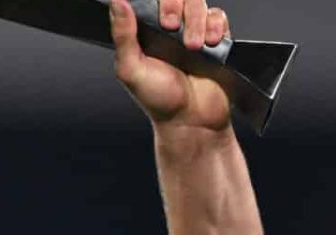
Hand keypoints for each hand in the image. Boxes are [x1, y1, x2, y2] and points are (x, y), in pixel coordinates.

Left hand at [109, 0, 234, 130]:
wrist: (192, 121)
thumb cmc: (158, 101)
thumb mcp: (131, 69)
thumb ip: (123, 35)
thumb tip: (117, 3)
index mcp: (145, 34)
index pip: (149, 2)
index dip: (156, 3)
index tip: (156, 18)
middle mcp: (169, 30)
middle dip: (175, 6)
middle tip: (171, 28)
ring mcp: (193, 32)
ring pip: (198, 3)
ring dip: (196, 20)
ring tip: (193, 47)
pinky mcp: (215, 38)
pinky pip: (218, 16)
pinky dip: (216, 25)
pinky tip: (211, 43)